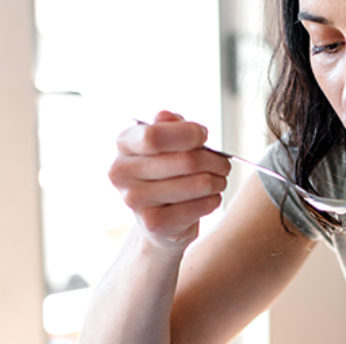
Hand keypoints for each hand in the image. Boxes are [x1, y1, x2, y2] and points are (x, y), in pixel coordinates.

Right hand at [109, 110, 231, 249]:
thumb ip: (170, 126)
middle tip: (223, 164)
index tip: (204, 135)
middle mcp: (122, 173)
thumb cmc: (167, 171)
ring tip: (219, 180)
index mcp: (124, 145)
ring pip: (198, 184)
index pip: (154, 136)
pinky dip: (213, 200)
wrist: (160, 219)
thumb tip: (166, 117)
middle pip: (184, 161)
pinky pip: (200, 206)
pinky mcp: (154, 223)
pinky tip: (210, 197)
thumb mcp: (168, 143)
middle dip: (213, 161)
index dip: (187, 134)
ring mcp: (135, 201)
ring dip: (218, 181)